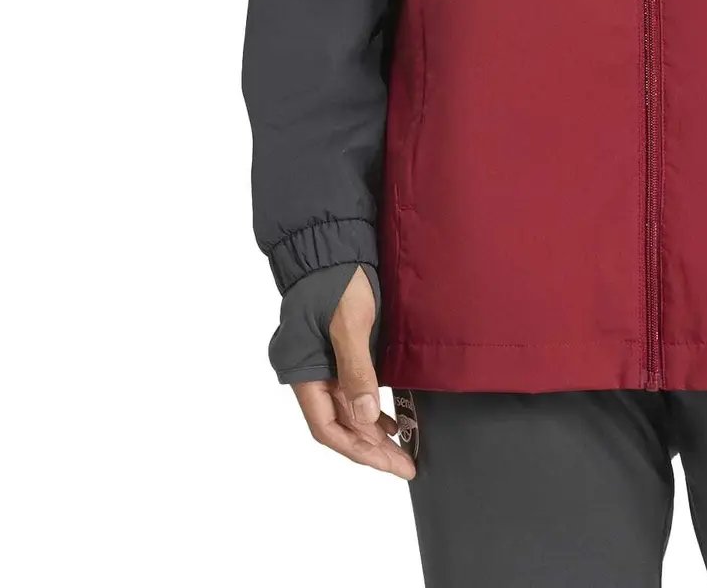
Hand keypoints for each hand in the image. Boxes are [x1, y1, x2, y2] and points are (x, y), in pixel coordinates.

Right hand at [289, 263, 416, 477]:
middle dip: (370, 449)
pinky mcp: (340, 351)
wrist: (335, 242)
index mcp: (302, 370)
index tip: (389, 461)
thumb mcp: (350, 322)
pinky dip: (371, 408)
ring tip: (402, 451)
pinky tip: (390, 420)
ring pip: (347, 410)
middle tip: (405, 465)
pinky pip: (353, 390)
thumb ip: (356, 370)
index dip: (358, 449)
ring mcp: (324, 363)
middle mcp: (310, 372)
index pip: (326, 427)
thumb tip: (367, 420)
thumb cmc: (338, 277)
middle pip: (338, 425)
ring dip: (372, 432)